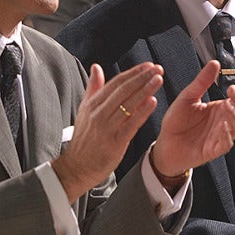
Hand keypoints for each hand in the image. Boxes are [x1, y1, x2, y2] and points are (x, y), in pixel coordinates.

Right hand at [52, 63, 163, 202]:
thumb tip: (96, 67)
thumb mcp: (84, 110)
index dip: (133, 73)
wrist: (76, 168)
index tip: (148, 66)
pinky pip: (130, 125)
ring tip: (158, 80)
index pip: (116, 82)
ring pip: (128, 105)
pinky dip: (142, 112)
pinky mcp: (113, 143)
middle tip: (157, 69)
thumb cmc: (84, 139)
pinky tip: (152, 102)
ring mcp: (106, 128)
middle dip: (142, 78)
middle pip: (123, 90)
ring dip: (145, 90)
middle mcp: (98, 113)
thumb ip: (93, 88)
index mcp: (93, 104)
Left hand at [150, 60, 234, 177]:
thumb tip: (214, 64)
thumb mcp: (188, 96)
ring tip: (226, 104)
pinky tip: (223, 125)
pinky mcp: (214, 149)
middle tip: (233, 90)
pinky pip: (226, 143)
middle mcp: (223, 121)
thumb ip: (202, 81)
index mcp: (220, 108)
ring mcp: (220, 135)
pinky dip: (227, 134)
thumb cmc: (176, 122)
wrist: (164, 144)